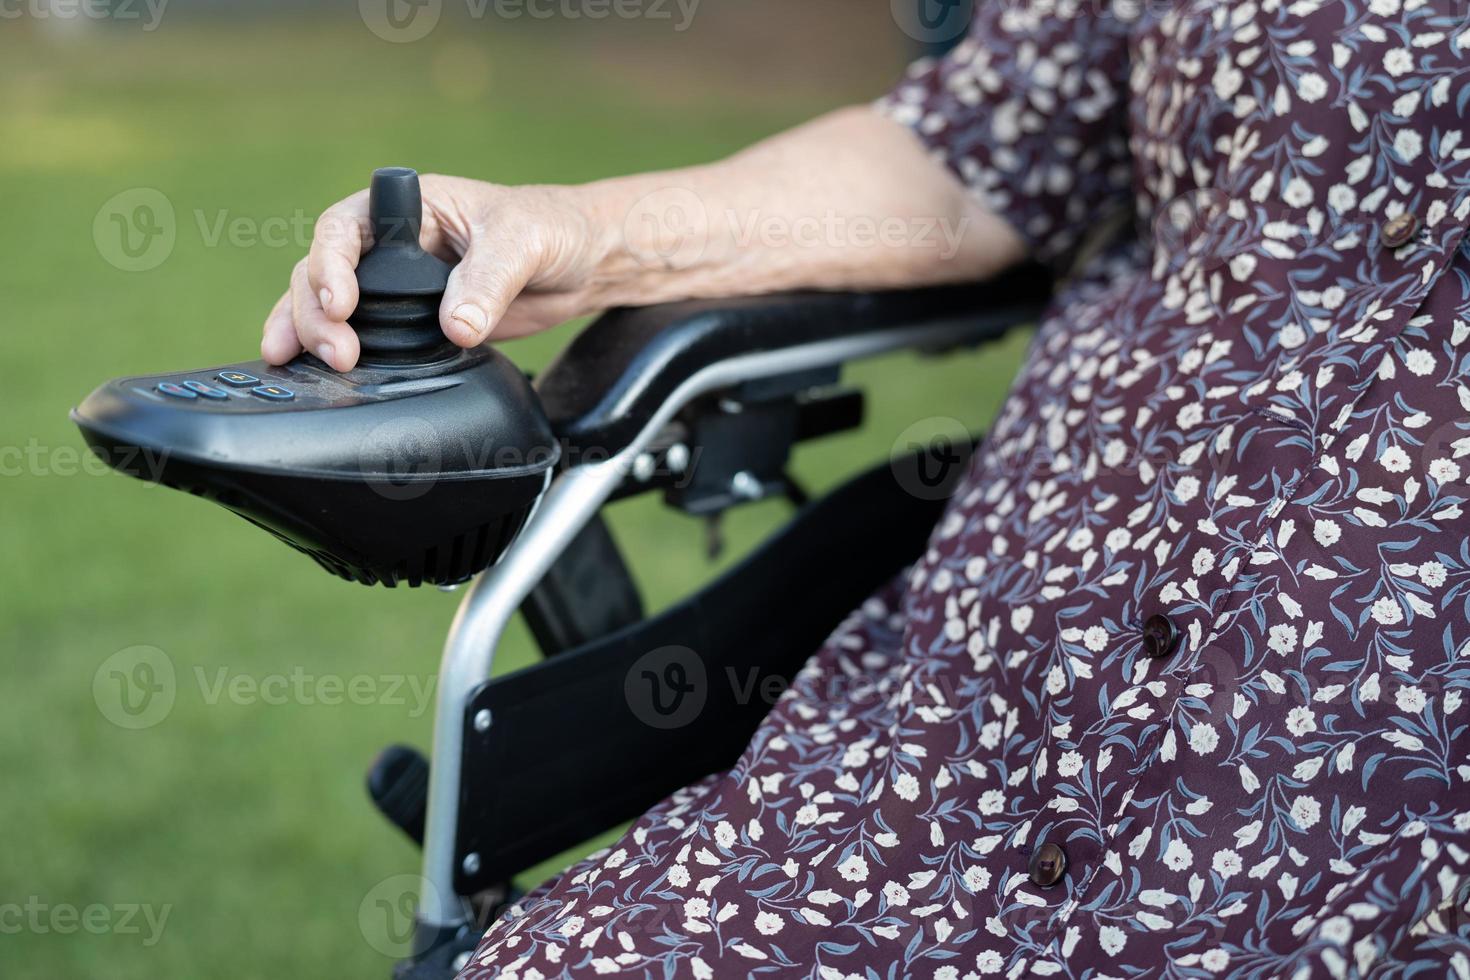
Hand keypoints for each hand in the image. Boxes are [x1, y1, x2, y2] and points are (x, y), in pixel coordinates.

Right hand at [261, 175, 604, 370]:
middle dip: (315, 313)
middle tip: (338, 354)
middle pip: (322, 272)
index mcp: (407, 209)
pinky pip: (362, 337)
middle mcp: (391, 246)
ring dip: (307, 334)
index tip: (341, 303)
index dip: (331, 264)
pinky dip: (329, 354)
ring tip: (295, 365)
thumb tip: (457, 326)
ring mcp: (396, 287)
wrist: (580, 263)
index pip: (345, 227)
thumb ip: (488, 282)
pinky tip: (307, 376)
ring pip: (327, 306)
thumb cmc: (550, 228)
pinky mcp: (411, 324)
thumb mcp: (522, 242)